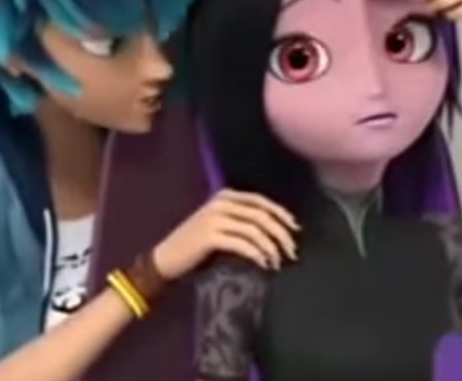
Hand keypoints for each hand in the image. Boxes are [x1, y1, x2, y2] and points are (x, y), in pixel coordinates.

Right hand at [152, 188, 299, 279]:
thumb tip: (276, 230)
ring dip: (271, 247)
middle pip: (261, 215)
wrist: (166, 259)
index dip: (280, 214)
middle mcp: (220, 203)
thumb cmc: (196, 246)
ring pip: (254, 230)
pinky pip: (242, 244)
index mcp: (224, 196)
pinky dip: (257, 254)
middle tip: (292, 251)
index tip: (295, 229)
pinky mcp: (210, 236)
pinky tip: (264, 264)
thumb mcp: (219, 226)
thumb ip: (241, 221)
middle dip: (281, 233)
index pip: (260, 201)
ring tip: (278, 261)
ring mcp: (214, 218)